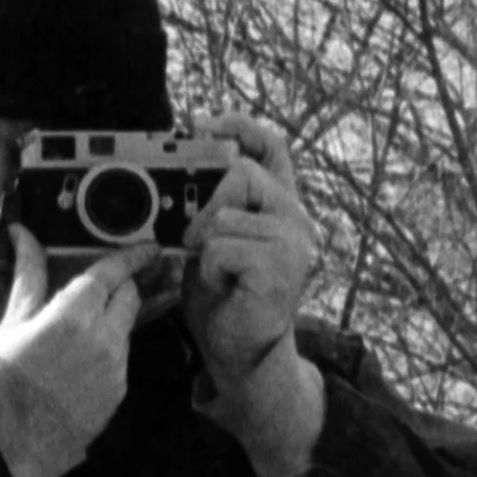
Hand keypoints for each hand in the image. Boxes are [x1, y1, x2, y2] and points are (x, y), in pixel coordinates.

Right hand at [0, 226, 149, 476]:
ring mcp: (115, 369)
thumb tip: (23, 234)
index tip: (149, 248)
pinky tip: (76, 366)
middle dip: (121, 288)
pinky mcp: (117, 395)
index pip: (113, 273)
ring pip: (125, 330)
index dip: (133, 256)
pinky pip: (120, 361)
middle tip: (102, 288)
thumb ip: (28, 276)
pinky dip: (106, 353)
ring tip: (75, 335)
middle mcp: (104, 338)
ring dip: (111, 322)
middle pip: (130, 298)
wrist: (4, 443)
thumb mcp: (10, 323)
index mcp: (74, 314)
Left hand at [180, 111, 319, 393]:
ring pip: (226, 214)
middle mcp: (295, 218)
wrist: (241, 353)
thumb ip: (210, 206)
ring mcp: (294, 242)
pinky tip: (223, 287)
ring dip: (204, 247)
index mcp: (280, 206)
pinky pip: (222, 246)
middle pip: (245, 172)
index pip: (272, 147)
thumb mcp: (210, 241)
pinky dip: (208, 269)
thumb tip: (181, 172)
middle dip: (207, 202)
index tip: (200, 123)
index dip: (239, 125)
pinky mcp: (282, 266)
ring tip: (216, 274)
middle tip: (193, 238)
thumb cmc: (225, 299)